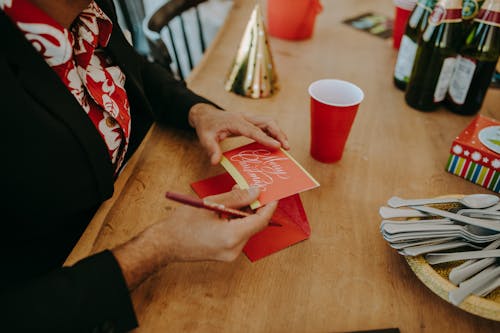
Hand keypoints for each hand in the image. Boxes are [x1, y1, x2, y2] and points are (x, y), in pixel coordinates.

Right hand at [113, 187, 276, 289]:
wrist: (164, 245)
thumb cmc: (182, 224)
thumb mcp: (211, 203)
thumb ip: (236, 197)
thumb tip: (255, 191)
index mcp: (231, 236)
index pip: (261, 220)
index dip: (268, 205)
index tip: (273, 193)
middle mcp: (234, 249)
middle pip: (255, 224)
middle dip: (254, 206)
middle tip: (248, 188)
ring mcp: (230, 254)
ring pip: (247, 229)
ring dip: (244, 212)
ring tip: (234, 196)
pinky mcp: (225, 254)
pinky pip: (239, 235)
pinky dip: (237, 221)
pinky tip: (228, 209)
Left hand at [188, 103, 289, 163]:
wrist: (206, 114)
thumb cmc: (206, 126)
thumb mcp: (205, 138)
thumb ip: (211, 149)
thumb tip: (215, 162)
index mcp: (235, 121)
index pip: (254, 130)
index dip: (267, 139)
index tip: (278, 147)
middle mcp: (245, 117)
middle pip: (267, 121)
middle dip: (279, 133)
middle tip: (287, 148)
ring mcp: (249, 118)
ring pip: (269, 121)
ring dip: (278, 132)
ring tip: (285, 146)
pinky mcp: (250, 121)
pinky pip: (265, 125)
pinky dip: (273, 132)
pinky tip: (276, 143)